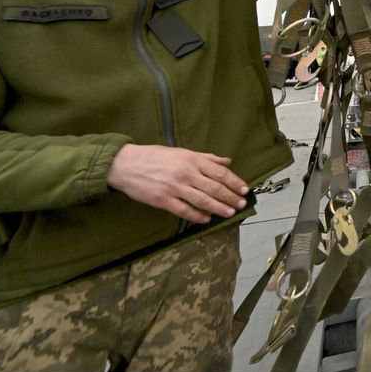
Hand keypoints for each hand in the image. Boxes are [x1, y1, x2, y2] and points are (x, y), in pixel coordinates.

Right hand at [106, 144, 249, 223]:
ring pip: (202, 200)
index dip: (234, 181)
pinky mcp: (163, 200)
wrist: (126, 164)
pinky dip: (197, 216)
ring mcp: (175, 188)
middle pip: (214, 188)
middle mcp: (186, 173)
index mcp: (192, 160)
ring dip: (218, 208)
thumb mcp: (182, 152)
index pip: (220, 172)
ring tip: (229, 212)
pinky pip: (184, 211)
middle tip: (241, 204)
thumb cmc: (155, 156)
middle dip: (230, 197)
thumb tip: (227, 160)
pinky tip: (206, 219)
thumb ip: (206, 157)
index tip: (244, 189)